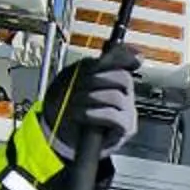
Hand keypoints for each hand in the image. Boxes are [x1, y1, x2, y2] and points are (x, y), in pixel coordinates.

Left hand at [51, 42, 139, 158]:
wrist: (62, 135)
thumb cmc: (67, 107)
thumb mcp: (72, 80)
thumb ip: (88, 65)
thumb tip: (106, 54)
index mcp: (114, 78)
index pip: (125, 61)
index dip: (121, 56)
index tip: (107, 58)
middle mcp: (125, 94)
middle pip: (123, 78)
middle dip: (98, 79)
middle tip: (80, 85)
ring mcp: (128, 111)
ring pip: (116, 97)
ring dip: (92, 98)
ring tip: (76, 104)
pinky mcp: (125, 128)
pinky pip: (114, 116)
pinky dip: (97, 114)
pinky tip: (85, 114)